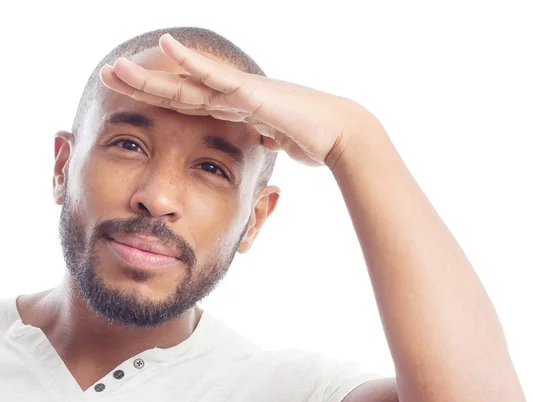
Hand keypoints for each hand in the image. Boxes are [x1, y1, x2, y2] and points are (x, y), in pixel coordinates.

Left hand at [98, 33, 369, 169]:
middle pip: (180, 90)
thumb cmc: (315, 140)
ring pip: (190, 82)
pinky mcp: (256, 94)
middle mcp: (234, 97)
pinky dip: (195, 62)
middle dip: (143, 84)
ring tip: (118, 67)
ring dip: (153, 75)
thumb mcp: (279, 143)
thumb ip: (265, 138)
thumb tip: (262, 140)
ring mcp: (243, 92)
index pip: (189, 104)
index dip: (158, 98)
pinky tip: (168, 46)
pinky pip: (220, 77)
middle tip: (108, 76)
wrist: (342, 136)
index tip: (129, 96)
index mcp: (236, 110)